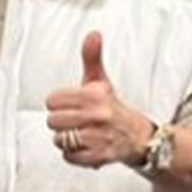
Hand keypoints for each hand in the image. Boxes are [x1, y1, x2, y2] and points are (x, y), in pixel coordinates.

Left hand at [45, 31, 154, 167]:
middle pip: (53, 121)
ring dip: (66, 139)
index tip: (68, 104)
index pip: (52, 100)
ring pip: (60, 140)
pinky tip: (83, 146)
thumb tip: (93, 34)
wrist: (139, 135)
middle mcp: (97, 116)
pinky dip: (72, 154)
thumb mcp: (101, 80)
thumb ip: (92, 57)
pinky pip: (69, 157)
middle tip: (73, 120)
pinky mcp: (99, 156)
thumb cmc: (112, 106)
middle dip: (60, 122)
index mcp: (94, 96)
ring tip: (79, 133)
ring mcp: (98, 138)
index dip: (58, 103)